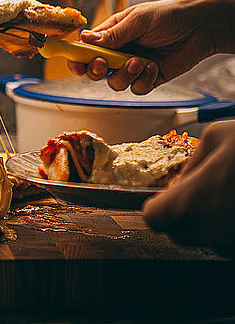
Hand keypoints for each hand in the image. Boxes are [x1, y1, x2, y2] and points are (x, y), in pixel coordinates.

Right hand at [69, 0, 230, 94]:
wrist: (201, 27)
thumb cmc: (169, 15)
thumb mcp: (138, 20)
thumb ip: (113, 34)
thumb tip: (85, 38)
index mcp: (111, 34)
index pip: (86, 48)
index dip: (78, 57)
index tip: (77, 62)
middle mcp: (119, 52)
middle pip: (95, 70)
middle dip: (95, 70)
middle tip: (103, 63)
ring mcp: (133, 67)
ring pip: (115, 83)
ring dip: (125, 75)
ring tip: (140, 61)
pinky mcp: (149, 79)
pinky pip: (137, 89)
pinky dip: (144, 80)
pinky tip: (154, 67)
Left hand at [142, 120, 234, 257]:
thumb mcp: (215, 136)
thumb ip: (191, 161)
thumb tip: (181, 179)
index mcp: (191, 200)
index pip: (154, 218)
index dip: (157, 205)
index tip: (164, 195)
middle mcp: (209, 229)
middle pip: (177, 233)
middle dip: (179, 214)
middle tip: (196, 192)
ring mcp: (231, 243)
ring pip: (205, 241)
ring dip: (205, 223)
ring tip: (224, 195)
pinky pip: (228, 243)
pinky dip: (228, 228)